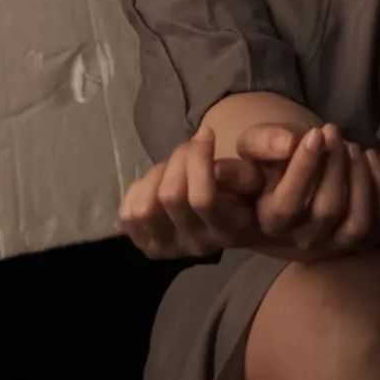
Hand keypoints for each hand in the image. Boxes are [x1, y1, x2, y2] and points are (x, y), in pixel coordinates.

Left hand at [118, 128, 264, 258]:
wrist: (222, 223)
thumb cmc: (238, 194)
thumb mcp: (250, 181)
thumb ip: (238, 172)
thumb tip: (212, 166)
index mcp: (226, 231)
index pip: (203, 199)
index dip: (199, 158)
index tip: (207, 132)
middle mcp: (195, 245)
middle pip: (170, 196)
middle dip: (177, 159)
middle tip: (188, 147)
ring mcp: (166, 248)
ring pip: (144, 206)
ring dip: (156, 175)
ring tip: (172, 167)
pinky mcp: (144, 244)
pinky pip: (128, 213)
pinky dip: (139, 189)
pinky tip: (157, 183)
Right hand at [233, 122, 379, 259]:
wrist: (291, 180)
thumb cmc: (269, 161)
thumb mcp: (253, 146)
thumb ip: (262, 142)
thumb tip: (289, 143)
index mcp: (269, 221)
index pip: (287, 205)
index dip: (303, 168)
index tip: (315, 133)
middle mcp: (302, 240)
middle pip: (327, 210)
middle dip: (335, 164)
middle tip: (332, 129)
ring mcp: (335, 242)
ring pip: (358, 222)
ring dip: (360, 177)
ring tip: (351, 145)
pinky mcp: (362, 237)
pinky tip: (368, 156)